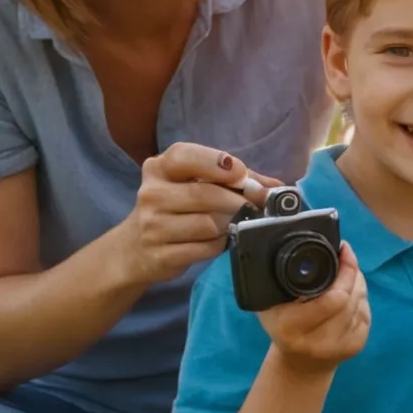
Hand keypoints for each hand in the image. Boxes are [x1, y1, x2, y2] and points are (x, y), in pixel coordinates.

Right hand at [119, 143, 275, 285]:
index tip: (240, 174)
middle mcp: (151, 193)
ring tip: (236, 222)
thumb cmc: (176, 208)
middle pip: (203, 194)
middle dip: (238, 199)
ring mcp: (152, 226)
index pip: (184, 156)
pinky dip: (220, 244)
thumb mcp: (197, 184)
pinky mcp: (160, 255)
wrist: (136, 248)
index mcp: (159, 168)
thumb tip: (277, 187)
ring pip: (207, 223)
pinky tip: (219, 240)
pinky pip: (204, 248)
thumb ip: (237, 180)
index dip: (215, 162)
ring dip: (231, 223)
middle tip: (258, 204)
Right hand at [258, 240, 370, 374]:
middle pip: (350, 296)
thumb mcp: (271, 304)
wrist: (299, 365)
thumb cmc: (282, 325)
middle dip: (351, 272)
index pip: (333, 298)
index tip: (343, 248)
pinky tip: (349, 294)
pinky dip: (359, 298)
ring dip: (356, 283)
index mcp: (292, 328)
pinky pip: (365, 311)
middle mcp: (318, 341)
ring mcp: (340, 346)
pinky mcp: (356, 346)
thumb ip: (280, 281)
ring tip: (345, 274)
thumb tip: (308, 246)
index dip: (344, 269)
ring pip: (359, 301)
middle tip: (345, 256)